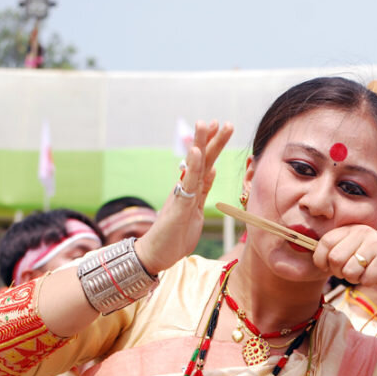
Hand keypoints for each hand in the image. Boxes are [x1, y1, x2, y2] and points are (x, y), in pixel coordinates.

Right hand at [136, 120, 233, 273]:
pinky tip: (196, 152)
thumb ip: (202, 190)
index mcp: (191, 189)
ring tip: (207, 123)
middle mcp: (185, 188)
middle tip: (220, 120)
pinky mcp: (179, 206)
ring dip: (201, 144)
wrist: (155, 255)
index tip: (221, 127)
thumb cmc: (175, 235)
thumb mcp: (195, 210)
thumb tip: (212, 170)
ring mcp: (181, 195)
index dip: (213, 145)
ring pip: (194, 166)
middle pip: (200, 159)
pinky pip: (188, 184)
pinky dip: (193, 167)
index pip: (205, 163)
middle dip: (210, 139)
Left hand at [314, 225, 376, 289]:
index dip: (320, 259)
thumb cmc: (374, 262)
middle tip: (352, 272)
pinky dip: (369, 282)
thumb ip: (335, 252)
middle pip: (335, 259)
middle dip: (340, 273)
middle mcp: (363, 232)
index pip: (324, 242)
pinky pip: (365, 278)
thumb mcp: (354, 252)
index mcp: (352, 228)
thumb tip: (314, 260)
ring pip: (349, 271)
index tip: (326, 267)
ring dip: (356, 278)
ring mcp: (375, 243)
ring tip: (366, 272)